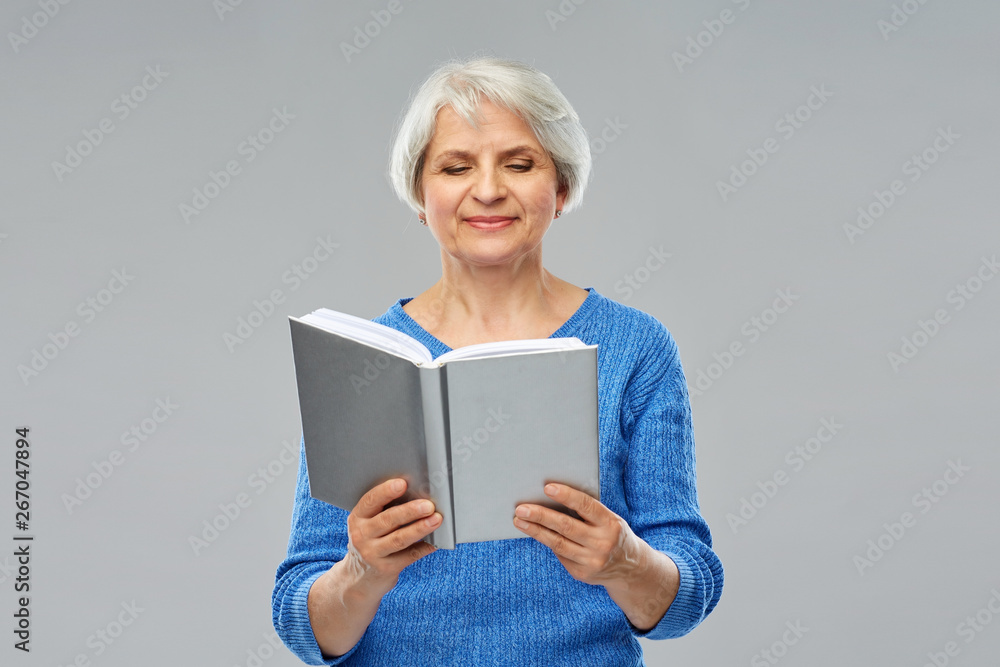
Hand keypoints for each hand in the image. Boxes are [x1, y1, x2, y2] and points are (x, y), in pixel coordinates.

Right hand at [342, 478, 441, 593]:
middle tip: (428, 505)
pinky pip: (409, 556)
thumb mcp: (368, 525)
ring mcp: (373, 554)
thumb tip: (418, 494)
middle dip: (410, 511)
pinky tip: (436, 542)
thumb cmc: (371, 541)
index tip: (402, 483)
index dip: (386, 491)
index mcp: (357, 518)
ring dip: (420, 528)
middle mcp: (361, 535)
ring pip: (399, 539)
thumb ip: (384, 510)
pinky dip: (424, 547)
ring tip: (436, 520)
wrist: (359, 579)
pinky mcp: (386, 569)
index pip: (370, 501)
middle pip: (388, 520)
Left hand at [512, 483, 644, 587]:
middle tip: (521, 508)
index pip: (586, 506)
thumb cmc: (612, 534)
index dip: (567, 496)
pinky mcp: (582, 573)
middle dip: (541, 516)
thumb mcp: (609, 520)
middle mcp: (602, 543)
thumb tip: (552, 498)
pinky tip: (535, 532)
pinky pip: (560, 555)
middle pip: (566, 527)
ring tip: (519, 520)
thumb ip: (588, 512)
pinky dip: (547, 541)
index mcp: (611, 524)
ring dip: (535, 530)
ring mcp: (592, 561)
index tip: (547, 487)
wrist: (629, 568)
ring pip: (557, 543)